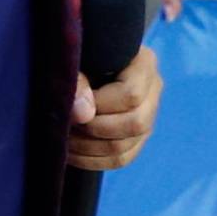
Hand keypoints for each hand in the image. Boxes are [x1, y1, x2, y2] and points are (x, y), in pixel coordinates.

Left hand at [67, 46, 161, 170]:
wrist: (84, 60)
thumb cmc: (78, 55)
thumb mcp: (75, 59)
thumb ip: (77, 80)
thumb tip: (83, 113)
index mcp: (144, 63)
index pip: (131, 94)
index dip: (99, 105)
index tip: (72, 104)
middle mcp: (153, 90)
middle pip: (135, 123)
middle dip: (94, 128)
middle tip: (66, 123)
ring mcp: (148, 115)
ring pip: (126, 146)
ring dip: (88, 148)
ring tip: (63, 137)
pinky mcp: (137, 137)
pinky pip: (121, 159)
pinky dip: (92, 160)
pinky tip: (70, 152)